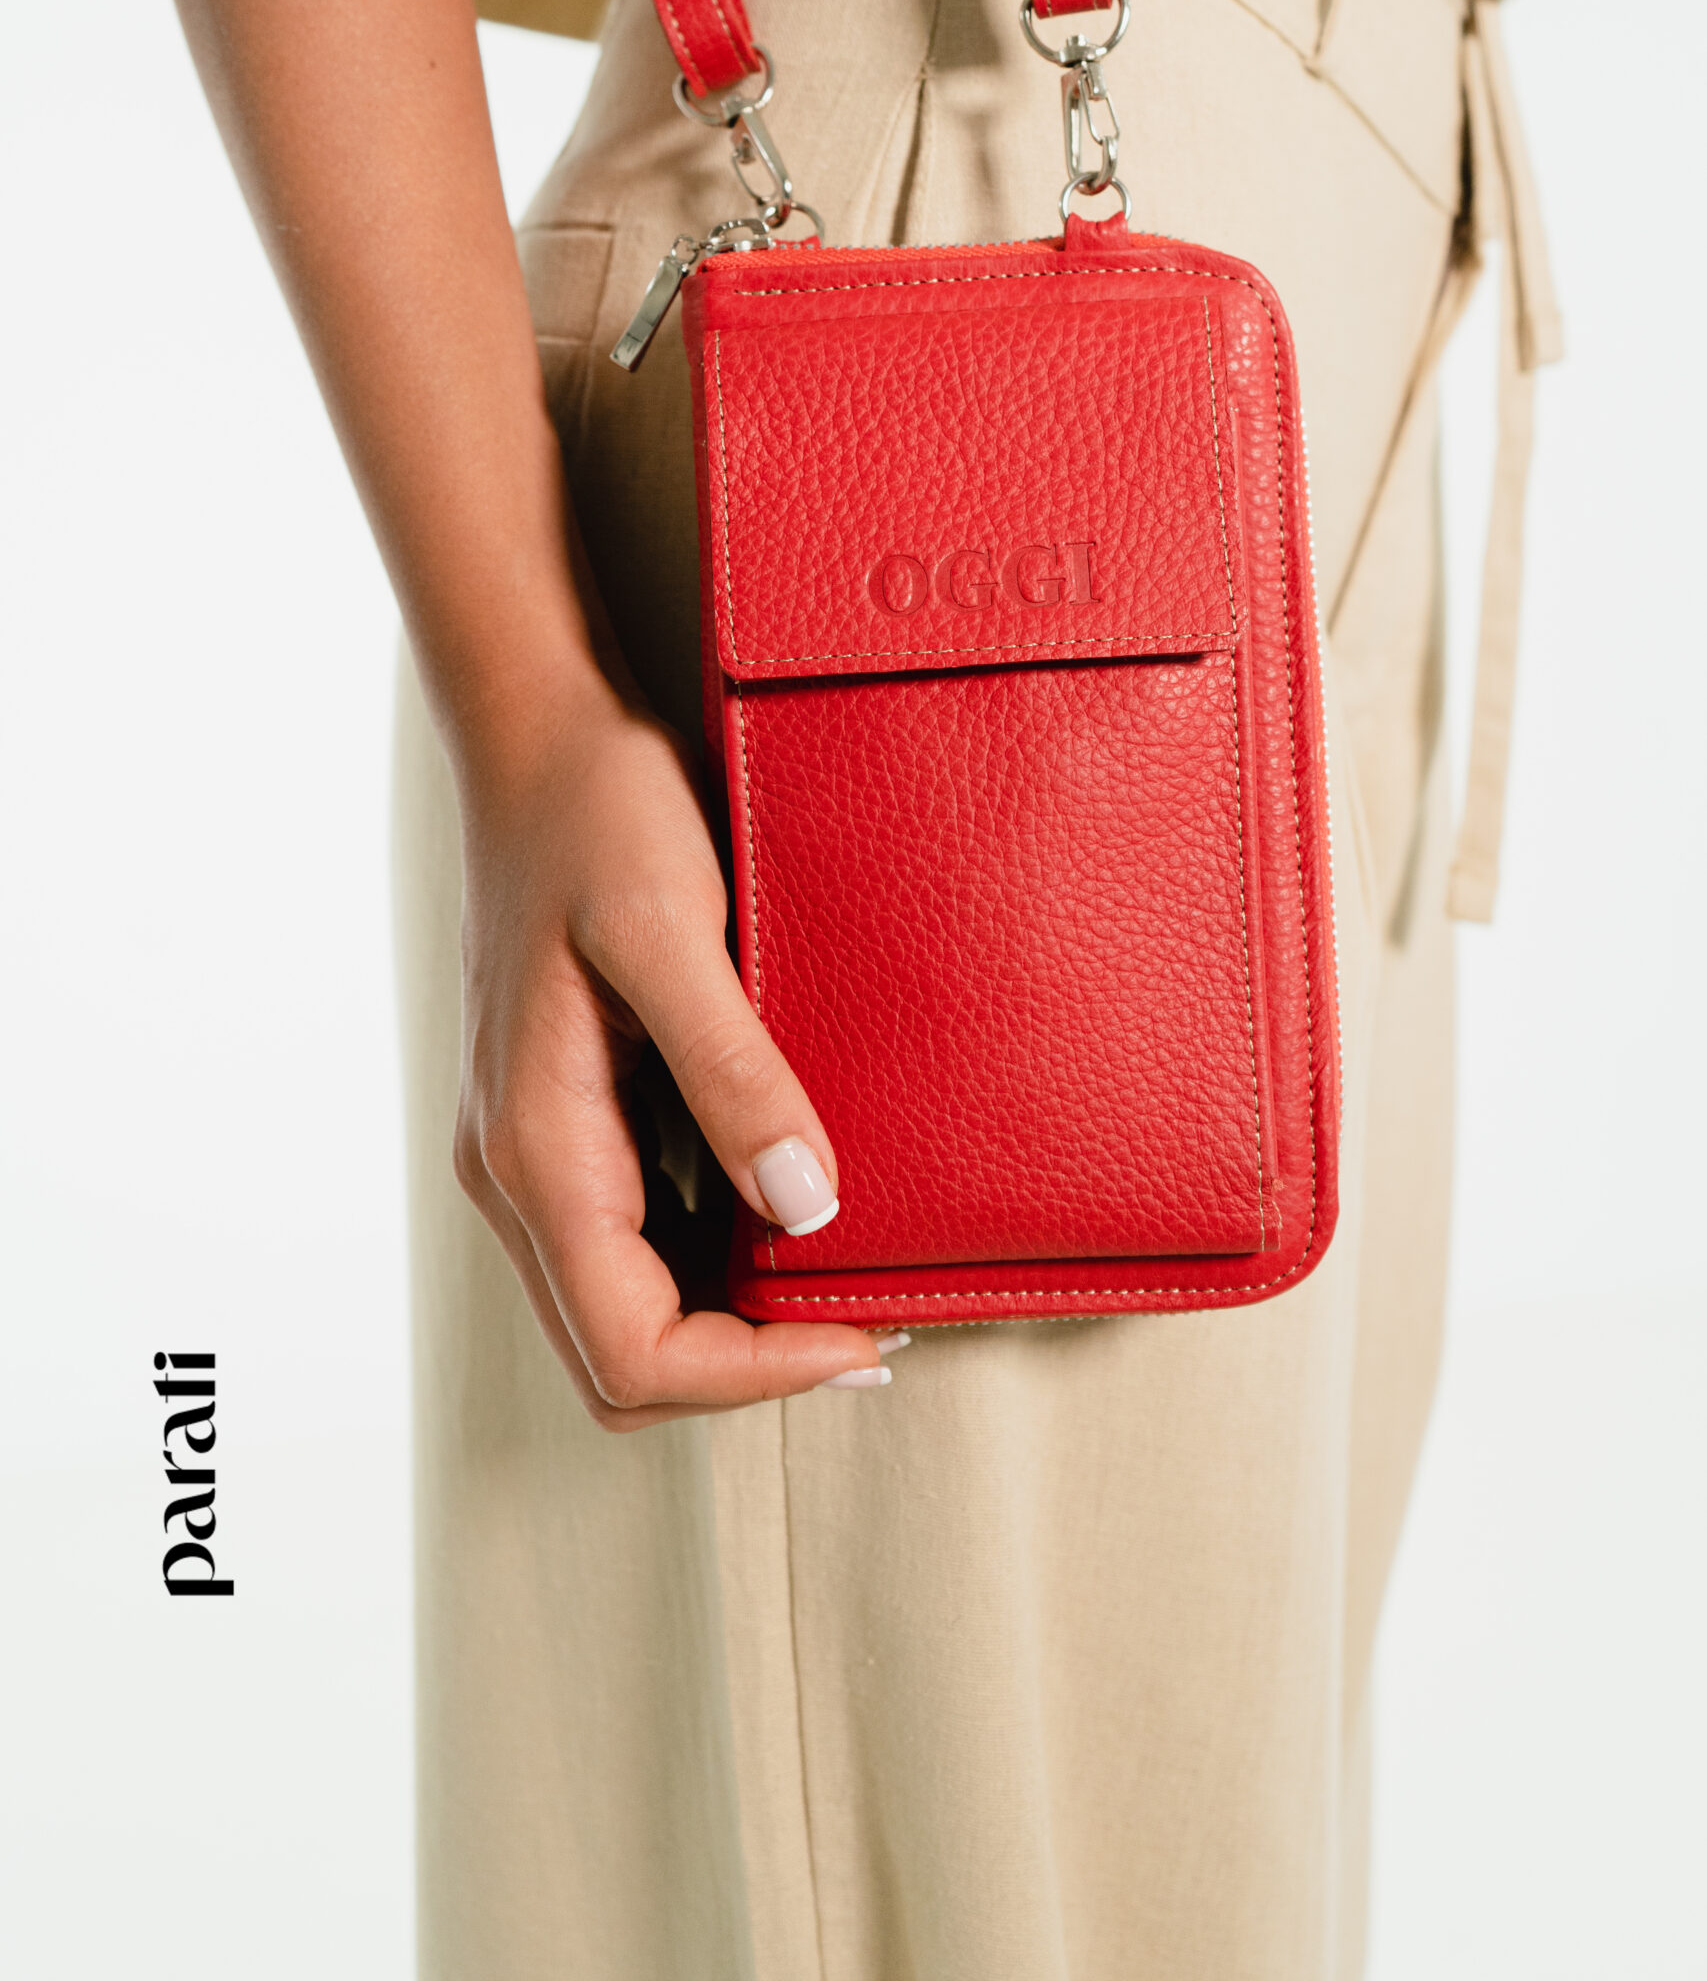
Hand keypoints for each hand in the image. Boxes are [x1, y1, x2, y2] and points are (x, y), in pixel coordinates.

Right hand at [450, 671, 886, 1428]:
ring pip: (622, 1311)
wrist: (537, 732)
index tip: (864, 1332)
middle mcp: (518, 1172)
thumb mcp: (673, 928)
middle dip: (747, 1370)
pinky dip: (711, 1264)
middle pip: (619, 1358)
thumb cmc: (594, 811)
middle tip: (873, 1323)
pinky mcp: (565, 1117)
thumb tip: (803, 1205)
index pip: (630, 1349)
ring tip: (849, 1277)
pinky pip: (631, 1240)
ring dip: (731, 1326)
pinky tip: (788, 1208)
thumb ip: (731, 1071)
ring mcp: (536, 1149)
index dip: (752, 1375)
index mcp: (537, 1147)